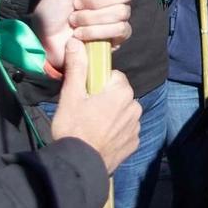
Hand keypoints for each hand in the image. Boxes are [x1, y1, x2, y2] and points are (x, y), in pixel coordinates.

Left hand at [30, 0, 143, 58]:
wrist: (43, 35)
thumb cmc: (54, 7)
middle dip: (97, 0)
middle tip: (76, 4)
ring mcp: (117, 17)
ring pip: (121, 12)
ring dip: (91, 17)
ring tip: (74, 20)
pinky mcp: (116, 38)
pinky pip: (120, 30)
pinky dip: (96, 31)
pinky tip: (80, 34)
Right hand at [49, 38, 142, 172]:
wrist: (80, 165)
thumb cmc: (74, 128)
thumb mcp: (71, 96)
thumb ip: (77, 68)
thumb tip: (75, 42)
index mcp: (122, 92)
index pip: (113, 77)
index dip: (98, 83)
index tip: (85, 94)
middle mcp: (135, 107)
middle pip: (119, 94)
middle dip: (106, 99)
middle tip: (86, 111)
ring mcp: (136, 127)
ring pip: (124, 112)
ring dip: (112, 116)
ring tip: (92, 127)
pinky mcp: (134, 143)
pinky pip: (126, 130)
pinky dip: (116, 132)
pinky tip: (101, 138)